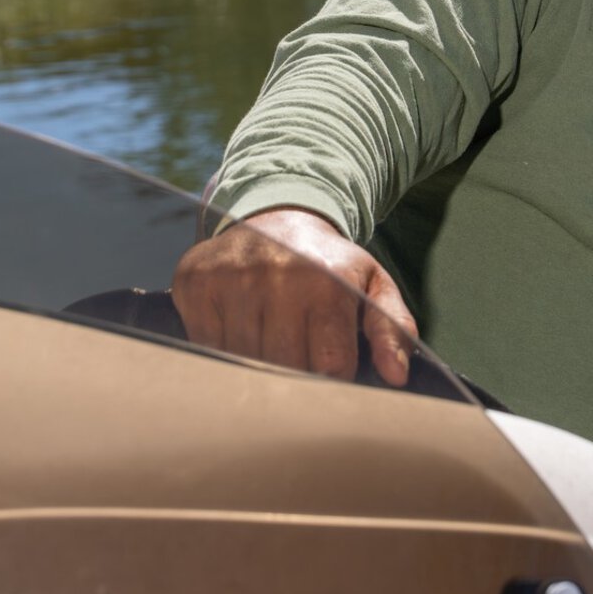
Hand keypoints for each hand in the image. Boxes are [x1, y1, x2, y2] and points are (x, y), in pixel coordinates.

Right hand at [171, 207, 418, 385]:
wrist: (278, 215)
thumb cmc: (329, 262)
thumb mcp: (372, 285)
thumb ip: (392, 329)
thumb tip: (396, 375)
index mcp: (327, 282)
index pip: (329, 366)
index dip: (332, 378)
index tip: (332, 369)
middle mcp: (276, 277)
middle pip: (283, 368)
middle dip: (295, 375)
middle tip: (301, 358)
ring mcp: (231, 279)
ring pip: (242, 361)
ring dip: (257, 364)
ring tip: (271, 340)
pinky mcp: (196, 282)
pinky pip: (206, 345)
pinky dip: (221, 348)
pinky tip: (239, 327)